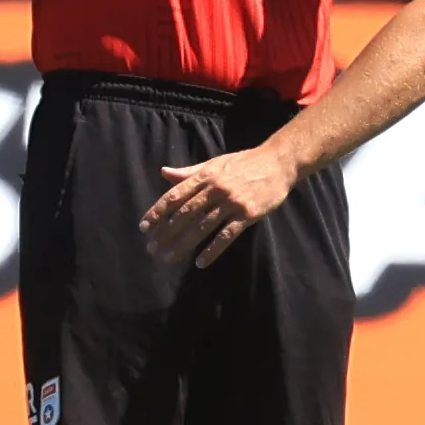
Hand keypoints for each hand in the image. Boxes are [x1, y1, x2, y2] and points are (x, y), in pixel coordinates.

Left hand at [141, 144, 300, 267]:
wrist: (279, 162)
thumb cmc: (245, 163)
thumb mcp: (215, 163)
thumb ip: (189, 172)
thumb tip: (164, 173)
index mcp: (205, 176)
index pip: (175, 195)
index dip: (158, 212)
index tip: (144, 228)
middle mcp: (216, 188)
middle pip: (185, 214)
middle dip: (166, 232)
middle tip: (152, 249)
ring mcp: (232, 202)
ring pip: (203, 226)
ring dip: (184, 244)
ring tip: (169, 258)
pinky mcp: (248, 214)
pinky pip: (227, 235)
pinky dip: (212, 250)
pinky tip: (200, 262)